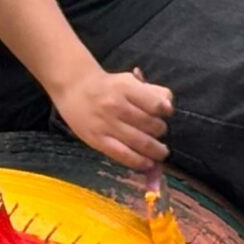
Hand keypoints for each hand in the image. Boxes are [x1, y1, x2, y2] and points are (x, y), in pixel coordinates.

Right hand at [55, 65, 173, 169]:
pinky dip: (139, 161)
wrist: (74, 88)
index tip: (166, 113)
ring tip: (161, 152)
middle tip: (159, 132)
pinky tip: (148, 163)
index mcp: (126, 87)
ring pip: (140, 142)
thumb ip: (151, 91)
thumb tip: (169, 106)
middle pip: (150, 124)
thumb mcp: (129, 80)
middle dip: (160, 130)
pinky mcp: (98, 140)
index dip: (166, 110)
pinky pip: (123, 155)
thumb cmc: (108, 86)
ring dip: (156, 150)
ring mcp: (106, 124)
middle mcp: (116, 106)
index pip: (156, 104)